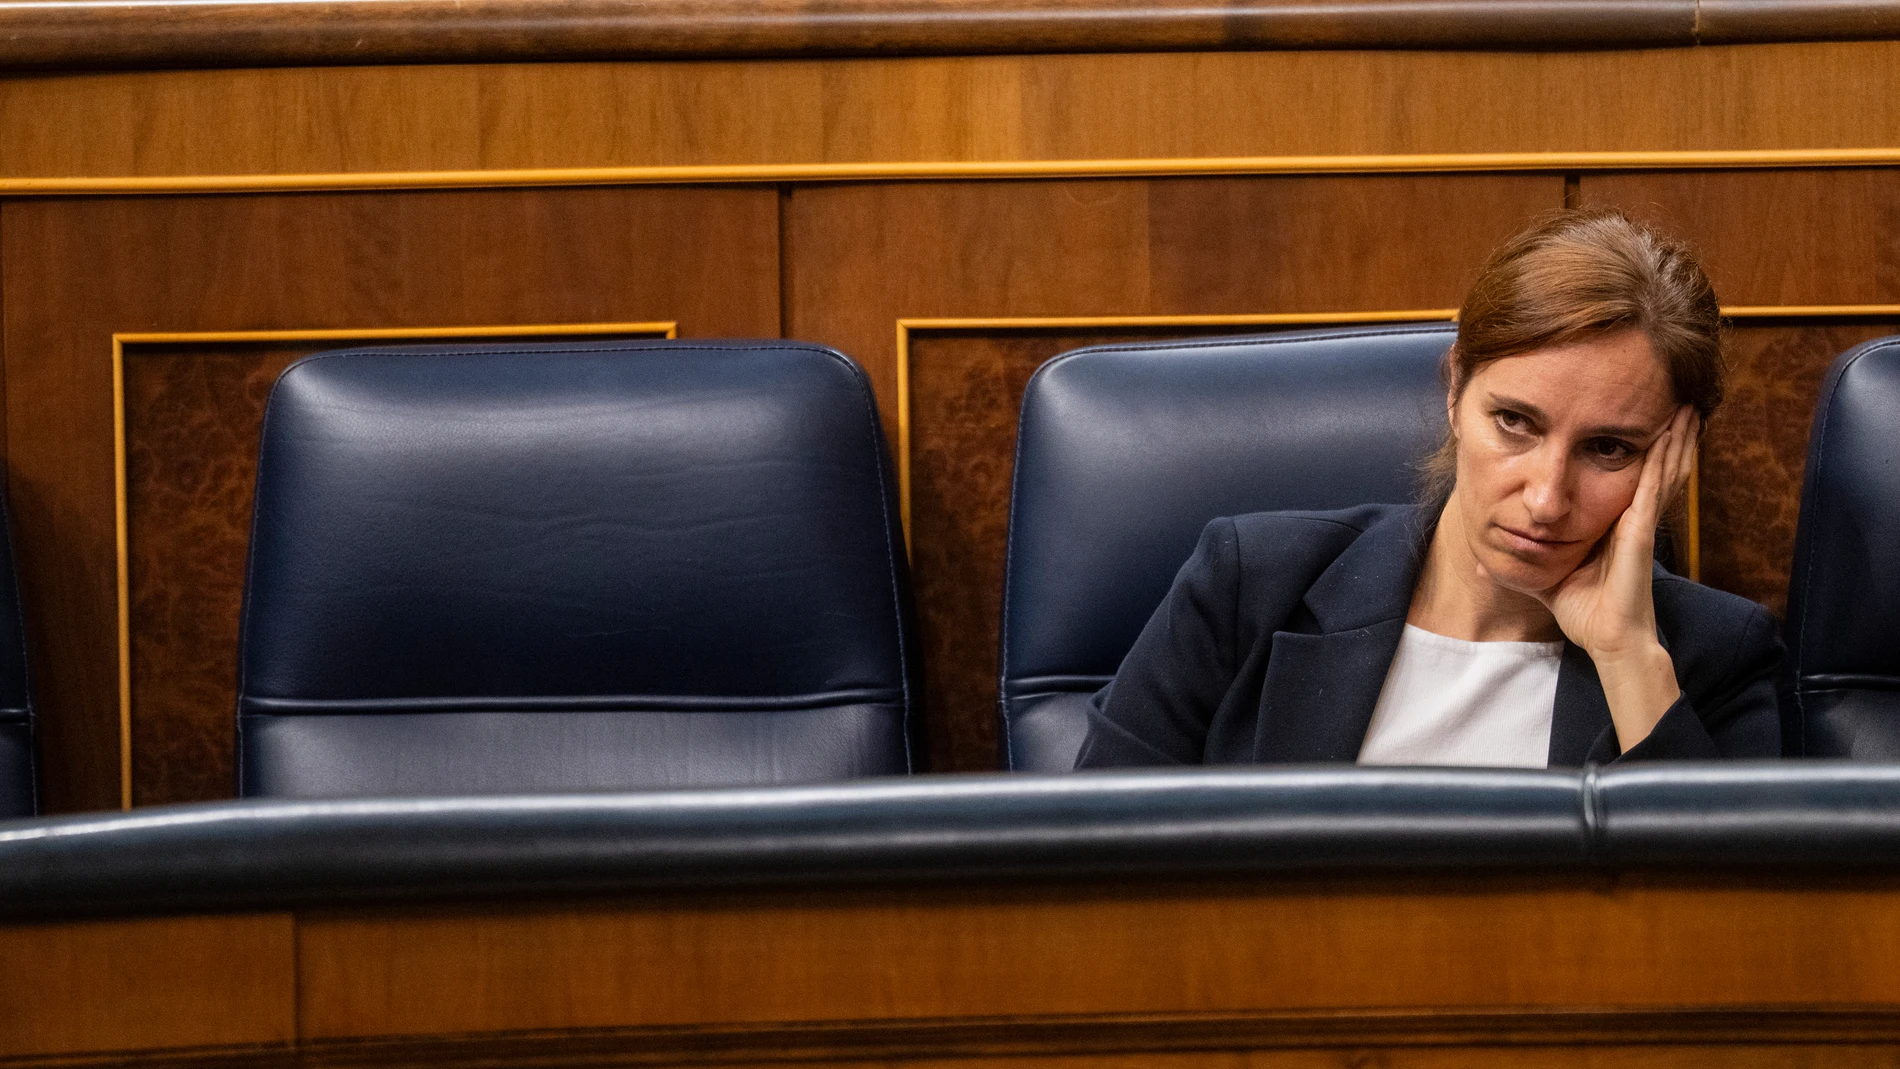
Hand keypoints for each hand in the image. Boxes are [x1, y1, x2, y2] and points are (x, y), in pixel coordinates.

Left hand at [1536, 404, 1697, 750]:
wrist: (1607, 639)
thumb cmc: (1583, 611)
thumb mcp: (1545, 578)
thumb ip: (1521, 567)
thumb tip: (1482, 568)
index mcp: (1614, 525)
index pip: (1627, 478)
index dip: (1637, 449)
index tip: (1636, 418)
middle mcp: (1632, 519)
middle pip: (1654, 467)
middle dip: (1666, 434)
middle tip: (1677, 397)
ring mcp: (1639, 523)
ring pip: (1662, 470)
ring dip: (1675, 437)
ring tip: (1686, 405)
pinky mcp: (1640, 531)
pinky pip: (1653, 487)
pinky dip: (1665, 459)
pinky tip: (1675, 435)